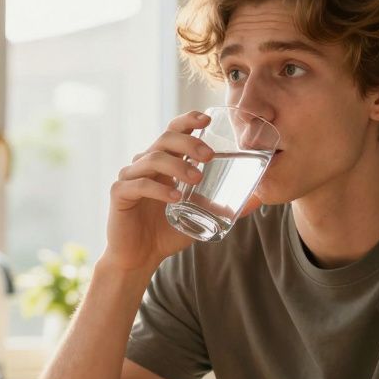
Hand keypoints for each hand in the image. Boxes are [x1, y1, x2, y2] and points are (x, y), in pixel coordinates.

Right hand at [103, 111, 213, 273]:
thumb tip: (258, 199)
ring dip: (177, 165)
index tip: (206, 120)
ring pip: (152, 158)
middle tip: (209, 156)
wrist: (140, 258)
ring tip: (197, 179)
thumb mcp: (200, 217)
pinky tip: (175, 197)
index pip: (173, 131)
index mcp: (163, 163)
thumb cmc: (166, 233)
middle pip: (165, 139)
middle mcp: (145, 164)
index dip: (188, 121)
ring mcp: (130, 177)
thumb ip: (224, 206)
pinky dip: (158, 188)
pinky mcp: (119, 194)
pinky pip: (139, 184)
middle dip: (188, 142)